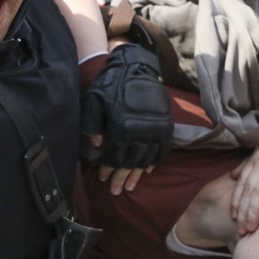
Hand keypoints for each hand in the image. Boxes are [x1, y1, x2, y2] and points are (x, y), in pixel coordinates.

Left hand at [80, 43, 173, 190]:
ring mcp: (156, 129)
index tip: (102, 179)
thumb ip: (91, 125)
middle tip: (116, 191)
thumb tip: (98, 147)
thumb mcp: (93, 102)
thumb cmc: (110, 84)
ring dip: (136, 175)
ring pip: (145, 160)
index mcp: (122, 127)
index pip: (114, 157)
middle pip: (130, 162)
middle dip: (121, 178)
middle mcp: (141, 131)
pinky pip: (161, 150)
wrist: (135, 68)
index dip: (108, 170)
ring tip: (130, 186)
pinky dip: (153, 162)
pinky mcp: (166, 125)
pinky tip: (146, 171)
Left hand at [230, 128, 258, 234]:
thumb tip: (233, 175)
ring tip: (251, 227)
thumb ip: (251, 163)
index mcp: (258, 156)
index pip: (242, 182)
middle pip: (250, 189)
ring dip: (254, 211)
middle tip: (241, 229)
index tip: (234, 217)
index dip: (236, 201)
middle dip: (244, 211)